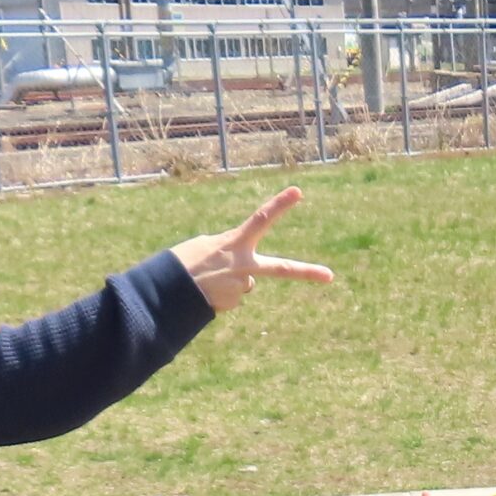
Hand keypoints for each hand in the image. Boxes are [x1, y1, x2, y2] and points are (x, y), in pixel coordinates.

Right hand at [171, 187, 334, 313]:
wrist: (166, 291)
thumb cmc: (184, 262)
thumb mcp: (206, 246)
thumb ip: (233, 254)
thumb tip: (252, 281)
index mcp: (234, 243)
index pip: (260, 218)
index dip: (279, 204)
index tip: (298, 192)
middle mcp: (243, 266)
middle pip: (280, 268)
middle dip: (307, 272)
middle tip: (330, 276)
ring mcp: (241, 287)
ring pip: (245, 282)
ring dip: (229, 281)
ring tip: (206, 279)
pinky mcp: (233, 303)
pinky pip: (232, 296)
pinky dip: (220, 293)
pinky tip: (205, 291)